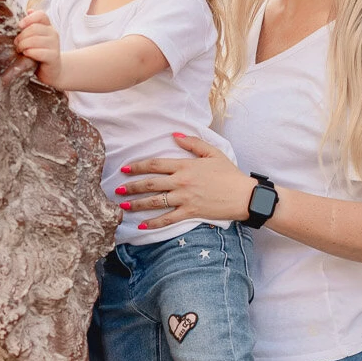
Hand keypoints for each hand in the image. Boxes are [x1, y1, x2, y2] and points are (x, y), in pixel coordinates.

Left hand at [14, 10, 61, 87]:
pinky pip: (39, 52)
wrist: (52, 71)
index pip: (41, 15)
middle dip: (21, 36)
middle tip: (16, 43)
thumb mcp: (34, 38)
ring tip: (20, 50)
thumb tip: (29, 10)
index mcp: (48, 26)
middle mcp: (53, 33)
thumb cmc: (39, 53)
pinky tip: (26, 55)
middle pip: (34, 28)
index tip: (19, 26)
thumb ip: (31, 25)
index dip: (28, 19)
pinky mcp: (54, 57)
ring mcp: (55, 45)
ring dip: (23, 45)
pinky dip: (29, 53)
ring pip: (35, 40)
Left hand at [117, 133, 257, 230]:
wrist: (243, 195)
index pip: (155, 165)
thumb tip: (174, 135)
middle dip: (131, 187)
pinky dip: (153, 223)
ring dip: (137, 204)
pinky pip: (168, 219)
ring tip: (123, 206)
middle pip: (150, 184)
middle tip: (117, 190)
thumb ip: (192, 143)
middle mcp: (181, 182)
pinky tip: (142, 225)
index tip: (125, 170)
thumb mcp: (212, 153)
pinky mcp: (190, 212)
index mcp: (185, 166)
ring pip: (155, 202)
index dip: (138, 167)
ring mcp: (185, 198)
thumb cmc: (229, 173)